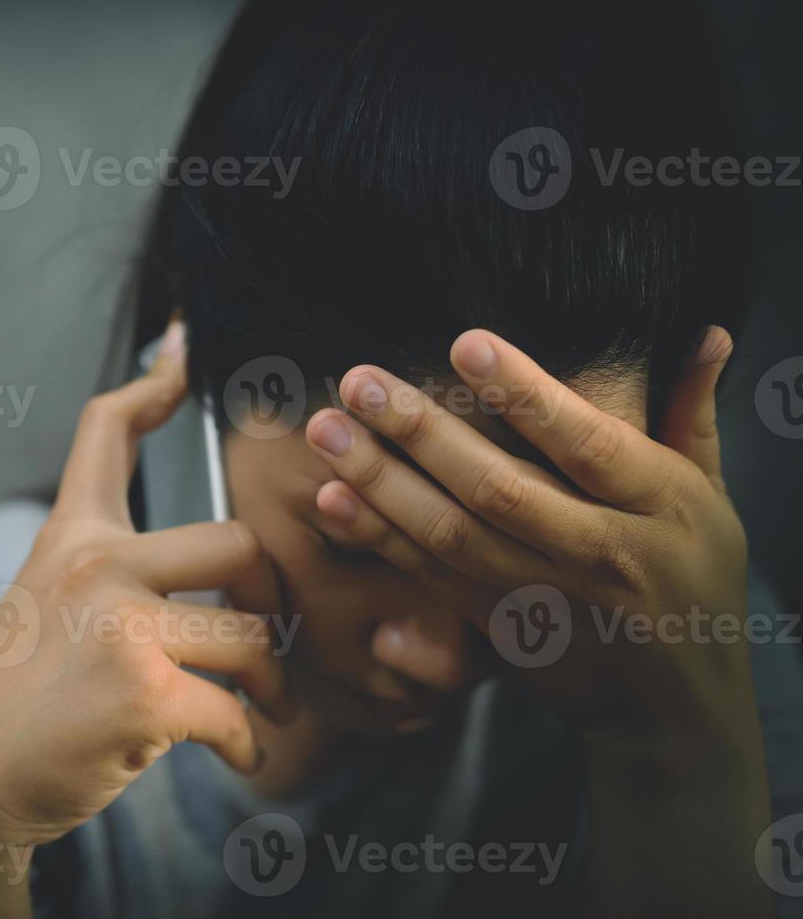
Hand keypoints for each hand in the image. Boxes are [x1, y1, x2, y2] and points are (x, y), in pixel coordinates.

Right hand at [0, 322, 294, 858]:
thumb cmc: (15, 697)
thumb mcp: (41, 604)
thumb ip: (104, 570)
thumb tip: (198, 562)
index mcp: (70, 539)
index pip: (105, 433)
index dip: (150, 384)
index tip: (178, 352)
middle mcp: (96, 568)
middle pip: (239, 542)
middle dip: (273, 595)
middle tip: (264, 633)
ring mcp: (122, 628)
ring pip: (253, 637)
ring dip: (270, 686)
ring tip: (258, 709)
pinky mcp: (146, 696)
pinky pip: (239, 713)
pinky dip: (249, 744)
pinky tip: (236, 752)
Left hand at [302, 327, 755, 750]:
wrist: (670, 705)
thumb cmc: (691, 576)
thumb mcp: (710, 498)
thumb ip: (689, 414)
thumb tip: (706, 333)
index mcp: (661, 508)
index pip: (589, 445)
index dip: (527, 395)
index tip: (465, 343)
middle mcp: (601, 553)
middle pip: (501, 490)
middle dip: (423, 433)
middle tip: (360, 380)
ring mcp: (545, 597)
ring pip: (453, 537)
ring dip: (381, 482)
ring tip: (326, 429)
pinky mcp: (501, 626)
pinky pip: (431, 576)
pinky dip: (379, 538)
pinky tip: (331, 498)